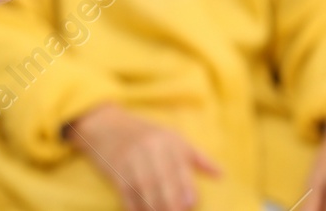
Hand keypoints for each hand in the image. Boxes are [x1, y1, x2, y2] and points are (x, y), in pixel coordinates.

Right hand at [66, 103, 222, 210]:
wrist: (104, 123)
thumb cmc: (144, 134)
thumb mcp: (171, 137)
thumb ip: (197, 157)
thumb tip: (221, 175)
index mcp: (166, 141)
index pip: (178, 167)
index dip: (185, 188)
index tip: (191, 204)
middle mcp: (148, 149)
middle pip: (160, 180)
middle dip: (170, 202)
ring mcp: (129, 159)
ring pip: (143, 188)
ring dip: (154, 207)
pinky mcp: (115, 170)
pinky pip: (126, 192)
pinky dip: (134, 207)